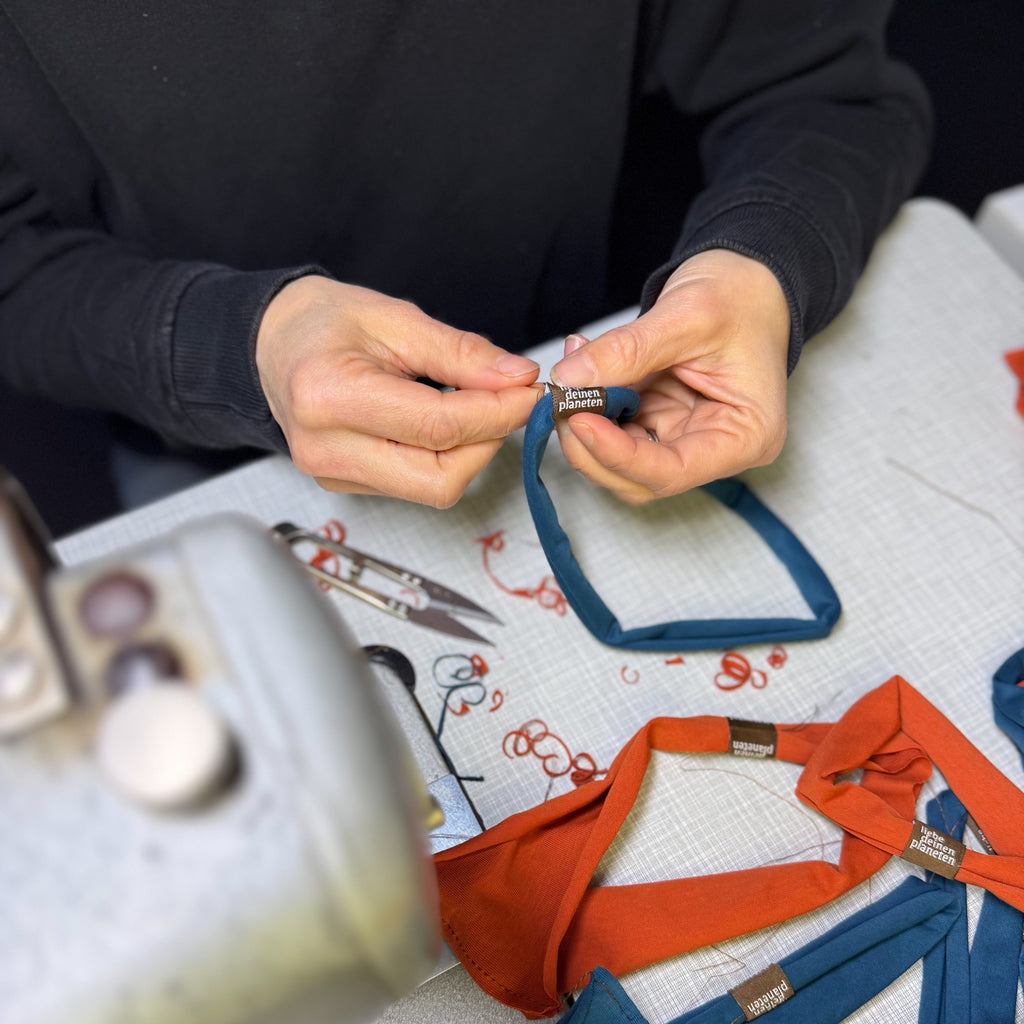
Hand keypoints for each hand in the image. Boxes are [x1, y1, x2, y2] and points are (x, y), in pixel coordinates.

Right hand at [255, 276, 541, 506]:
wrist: (271, 343)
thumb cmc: (323, 322)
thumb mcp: (396, 319)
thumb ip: (460, 353)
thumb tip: (516, 379)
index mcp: (329, 396)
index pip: (438, 426)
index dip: (497, 413)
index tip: (529, 392)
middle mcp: (325, 448)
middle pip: (438, 478)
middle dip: (488, 442)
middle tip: (510, 402)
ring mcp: (332, 474)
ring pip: (432, 489)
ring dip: (470, 453)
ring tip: (477, 406)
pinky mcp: (343, 485)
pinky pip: (414, 484)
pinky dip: (444, 457)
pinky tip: (443, 422)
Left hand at [549, 249, 790, 503]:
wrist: (747, 280)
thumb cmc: (739, 297)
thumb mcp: (687, 316)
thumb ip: (627, 351)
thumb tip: (569, 378)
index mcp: (745, 437)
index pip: (672, 472)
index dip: (618, 456)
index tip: (579, 421)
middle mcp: (715, 450)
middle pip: (639, 479)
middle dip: (592, 447)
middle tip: (559, 401)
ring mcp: (684, 440)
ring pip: (619, 462)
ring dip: (584, 428)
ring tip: (568, 379)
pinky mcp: (659, 423)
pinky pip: (615, 431)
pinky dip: (590, 408)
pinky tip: (579, 375)